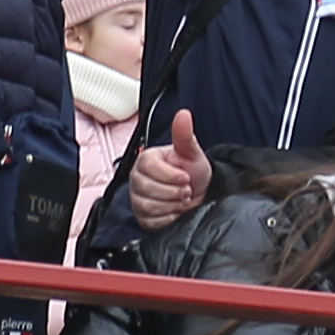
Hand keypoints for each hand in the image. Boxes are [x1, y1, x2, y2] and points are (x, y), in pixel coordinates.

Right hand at [128, 109, 211, 230]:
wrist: (197, 193)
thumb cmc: (192, 170)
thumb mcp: (191, 152)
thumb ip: (184, 135)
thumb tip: (183, 114)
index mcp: (146, 159)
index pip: (149, 167)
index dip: (170, 175)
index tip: (186, 178)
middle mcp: (137, 177)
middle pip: (147, 188)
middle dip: (173, 192)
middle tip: (186, 191)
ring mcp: (137, 197)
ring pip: (148, 206)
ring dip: (172, 205)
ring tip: (182, 200)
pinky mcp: (141, 216)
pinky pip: (150, 221)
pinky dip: (168, 218)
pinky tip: (175, 211)